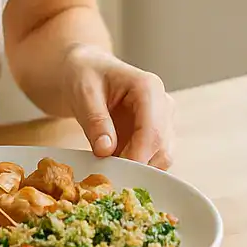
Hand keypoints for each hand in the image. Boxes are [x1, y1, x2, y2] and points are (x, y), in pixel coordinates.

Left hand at [62, 45, 174, 168]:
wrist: (86, 70)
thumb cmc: (85, 74)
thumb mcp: (83, 92)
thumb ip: (95, 120)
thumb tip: (106, 150)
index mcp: (149, 88)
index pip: (153, 130)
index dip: (137, 156)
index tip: (117, 172)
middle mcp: (163, 105)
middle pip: (162, 148)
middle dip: (137, 166)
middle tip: (108, 176)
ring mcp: (162, 122)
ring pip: (161, 158)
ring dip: (137, 169)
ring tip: (108, 169)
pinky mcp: (155, 136)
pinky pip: (151, 160)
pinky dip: (135, 168)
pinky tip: (113, 166)